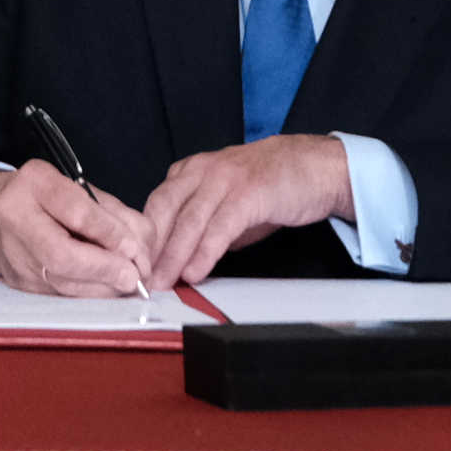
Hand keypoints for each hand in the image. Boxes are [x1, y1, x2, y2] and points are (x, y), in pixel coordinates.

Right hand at [0, 160, 155, 296]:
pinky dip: (90, 294)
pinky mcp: (19, 282)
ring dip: (103, 287)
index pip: (76, 211)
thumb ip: (113, 213)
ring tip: (128, 284)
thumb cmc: (47, 199)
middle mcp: (16, 217)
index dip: (110, 233)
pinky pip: (60, 294)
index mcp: (34, 183)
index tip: (135, 248)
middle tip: (134, 276)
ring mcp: (13, 254)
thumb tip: (143, 245)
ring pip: (63, 282)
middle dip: (105, 269)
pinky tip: (108, 289)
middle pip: (63, 255)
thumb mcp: (79, 189)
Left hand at [138, 135, 355, 287]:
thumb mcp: (227, 203)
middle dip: (151, 251)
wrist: (315, 167)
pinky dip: (205, 252)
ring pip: (189, 221)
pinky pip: (220, 226)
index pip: (155, 206)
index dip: (143, 240)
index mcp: (191, 171)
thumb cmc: (270, 186)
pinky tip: (196, 272)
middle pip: (165, 212)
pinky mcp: (250, 192)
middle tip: (140, 282)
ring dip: (173, 257)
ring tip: (163, 283)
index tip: (134, 269)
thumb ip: (202, 226)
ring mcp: (226, 178)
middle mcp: (202, 170)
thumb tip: (178, 261)